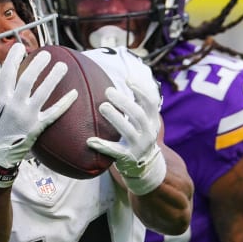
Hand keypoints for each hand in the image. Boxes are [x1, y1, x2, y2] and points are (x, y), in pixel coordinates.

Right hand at [0, 43, 77, 187]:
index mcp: (0, 99)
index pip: (7, 73)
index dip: (14, 58)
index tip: (20, 47)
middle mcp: (13, 106)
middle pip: (28, 80)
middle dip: (38, 65)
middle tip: (47, 53)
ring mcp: (27, 117)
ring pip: (43, 94)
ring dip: (53, 78)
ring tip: (63, 66)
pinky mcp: (37, 127)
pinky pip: (53, 113)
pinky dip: (64, 104)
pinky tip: (74, 93)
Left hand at [87, 79, 165, 195]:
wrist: (143, 165)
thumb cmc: (139, 133)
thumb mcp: (144, 119)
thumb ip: (139, 102)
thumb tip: (131, 76)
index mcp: (152, 120)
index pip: (151, 103)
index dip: (141, 90)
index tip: (128, 79)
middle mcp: (148, 133)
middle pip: (138, 115)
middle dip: (124, 102)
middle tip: (108, 91)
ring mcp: (138, 146)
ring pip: (128, 131)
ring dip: (115, 118)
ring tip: (102, 106)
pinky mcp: (127, 158)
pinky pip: (114, 151)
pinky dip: (102, 145)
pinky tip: (90, 140)